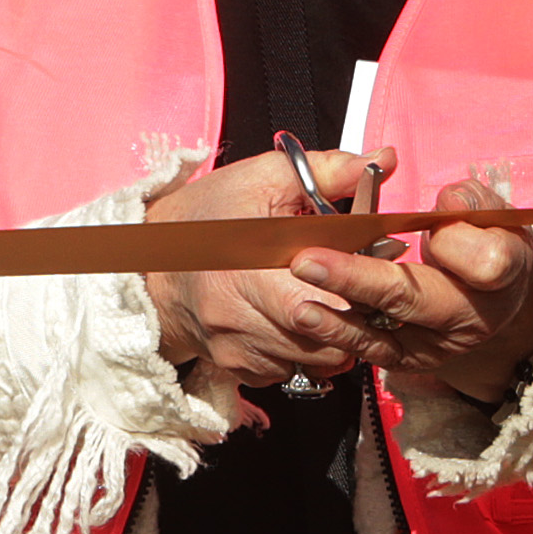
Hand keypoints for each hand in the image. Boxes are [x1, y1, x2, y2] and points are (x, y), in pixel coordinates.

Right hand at [142, 146, 391, 393]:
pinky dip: (306, 353)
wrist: (149, 263)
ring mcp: (238, 348)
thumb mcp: (262, 178)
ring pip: (317, 363)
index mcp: (250, 266)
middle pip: (330, 339)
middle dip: (357, 319)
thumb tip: (383, 160)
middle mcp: (240, 317)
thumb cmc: (206, 217)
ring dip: (335, 339)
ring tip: (333, 306)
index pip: (329, 298)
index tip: (370, 272)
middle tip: (361, 293)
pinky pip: (293, 373)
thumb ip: (328, 170)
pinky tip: (299, 324)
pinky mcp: (238, 369)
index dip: (361, 288)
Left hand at [290, 176, 532, 400]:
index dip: (457, 244)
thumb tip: (450, 202)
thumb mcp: (486, 211)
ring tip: (300, 305)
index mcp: (502, 272)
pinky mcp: (407, 359)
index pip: (486, 263)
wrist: (486, 294)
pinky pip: (369, 350)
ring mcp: (437, 344)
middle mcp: (471, 316)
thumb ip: (469, 200)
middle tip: (308, 261)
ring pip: (385, 335)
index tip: (433, 222)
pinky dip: (337, 334)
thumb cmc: (482, 241)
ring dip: (338, 319)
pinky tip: (309, 318)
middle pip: (416, 299)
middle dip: (359, 280)